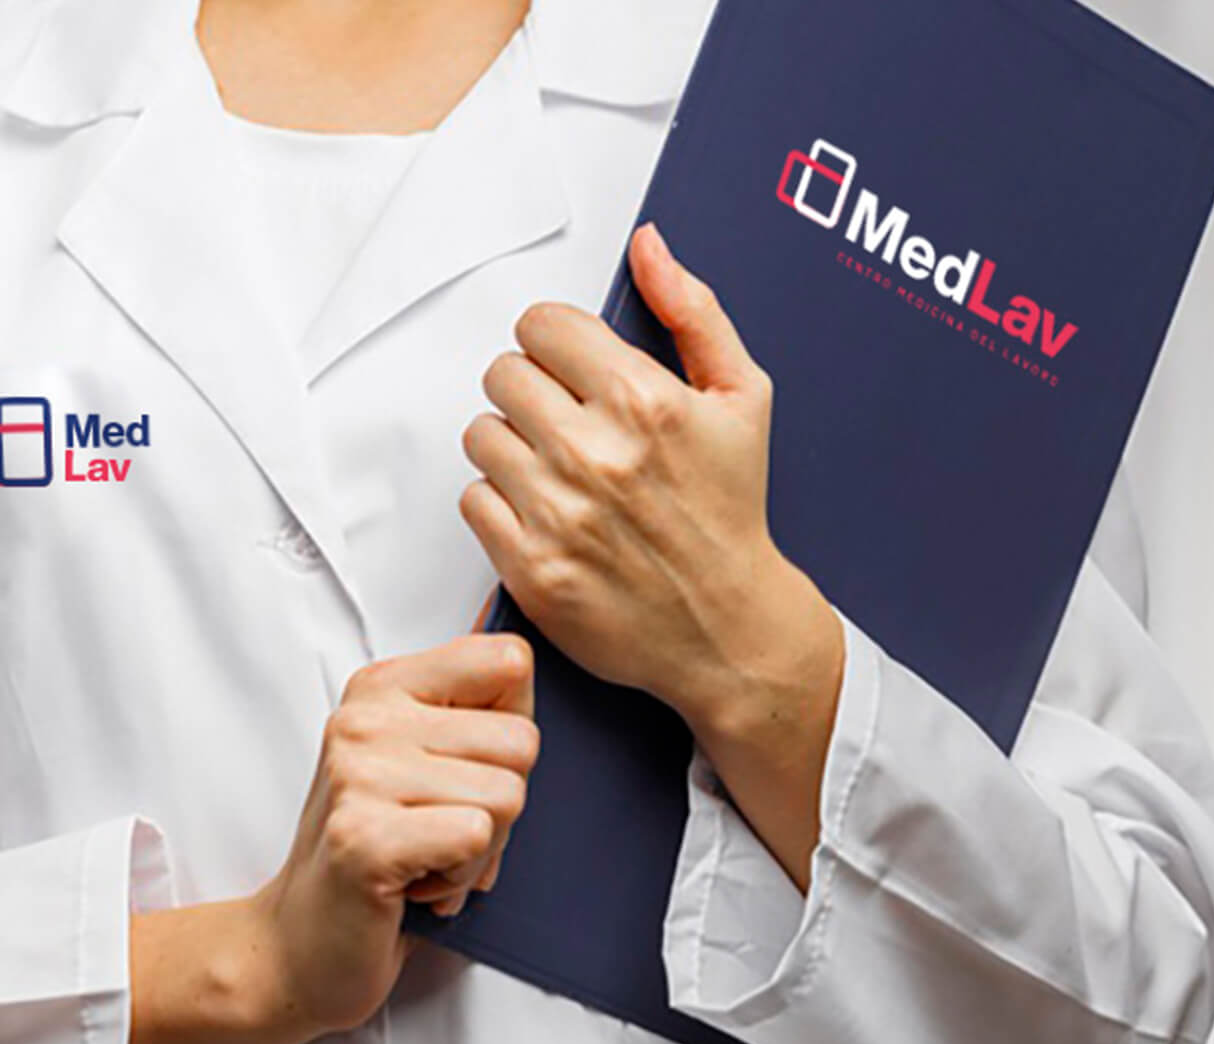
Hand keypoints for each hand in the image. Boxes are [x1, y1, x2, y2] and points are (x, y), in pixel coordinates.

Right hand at [249, 634, 538, 1034]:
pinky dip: (463, 875)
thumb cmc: (371, 852)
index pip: (508, 661)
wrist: (301, 941)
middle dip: (502, 804)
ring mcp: (360, 776)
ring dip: (482, 849)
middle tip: (443, 830)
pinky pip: (476, 835)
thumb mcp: (417, 760)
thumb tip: (524, 672)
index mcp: (384, 688)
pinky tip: (418, 883)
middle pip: (521, 742)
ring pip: (507, 796)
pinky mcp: (365, 837)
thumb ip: (469, 716)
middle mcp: (366, 721)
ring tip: (427, 859)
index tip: (468, 768)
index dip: (513, 727)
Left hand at [457, 223, 842, 747]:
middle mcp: (595, 454)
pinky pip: (472, 499)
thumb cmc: (731, 511)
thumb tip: (649, 247)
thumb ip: (693, 311)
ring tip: (555, 469)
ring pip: (480, 435)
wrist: (727, 627)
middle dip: (530, 391)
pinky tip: (543, 513)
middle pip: (502, 374)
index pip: (540, 325)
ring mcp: (558, 513)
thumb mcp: (741, 397)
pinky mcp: (530, 566)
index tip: (569, 366)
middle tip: (563, 421)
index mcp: (642, 400)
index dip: (553, 342)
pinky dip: (499, 504)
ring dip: (510, 446)